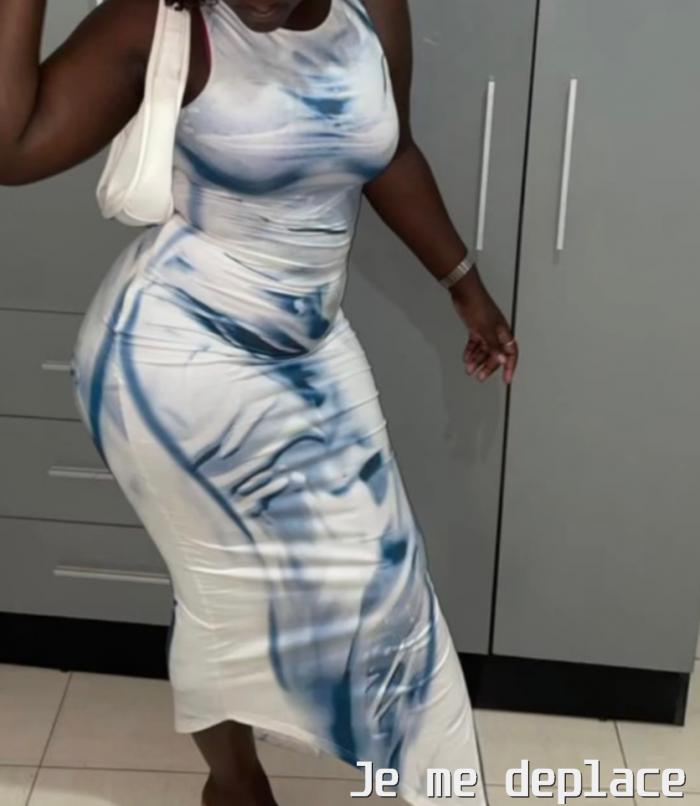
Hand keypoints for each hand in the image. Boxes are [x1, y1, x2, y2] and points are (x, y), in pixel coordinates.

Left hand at [448, 266, 518, 384]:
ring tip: (469, 370)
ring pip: (484, 350)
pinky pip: (475, 344)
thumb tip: (503, 360)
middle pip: (496, 354)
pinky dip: (471, 352)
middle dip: (488, 366)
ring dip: (477, 361)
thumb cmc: (478, 306)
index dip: (510, 367)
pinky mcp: (476, 328)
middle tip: (480, 377)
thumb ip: (494, 346)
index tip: (506, 379)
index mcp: (503, 332)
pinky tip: (466, 359)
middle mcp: (496, 333)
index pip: (511, 353)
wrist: (465, 292)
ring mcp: (486, 330)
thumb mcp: (486, 329)